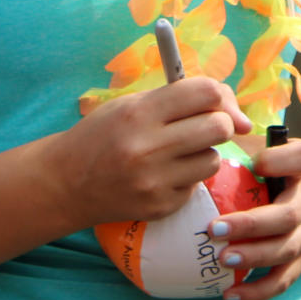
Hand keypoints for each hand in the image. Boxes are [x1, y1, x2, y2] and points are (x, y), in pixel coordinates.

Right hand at [42, 78, 252, 229]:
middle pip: (219, 127)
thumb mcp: (128, 105)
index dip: (220, 95)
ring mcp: (155, 180)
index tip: (218, 103)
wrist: (66, 182)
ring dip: (204, 153)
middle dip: (220, 124)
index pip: (205, 92)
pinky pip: (196, 185)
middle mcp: (148, 146)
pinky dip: (186, 176)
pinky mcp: (161, 206)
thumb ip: (175, 99)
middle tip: (205, 126)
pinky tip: (161, 174)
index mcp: (139, 111)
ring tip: (178, 152)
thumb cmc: (102, 135)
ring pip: (213, 159)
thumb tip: (234, 113)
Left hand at [207, 137, 300, 299]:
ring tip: (222, 260)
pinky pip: (283, 280)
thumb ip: (246, 139)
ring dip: (254, 258)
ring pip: (285, 251)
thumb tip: (200, 138)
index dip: (281, 161)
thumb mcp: (278, 146)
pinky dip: (258, 291)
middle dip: (252, 225)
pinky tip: (229, 295)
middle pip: (288, 216)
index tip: (257, 163)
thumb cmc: (287, 167)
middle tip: (215, 229)